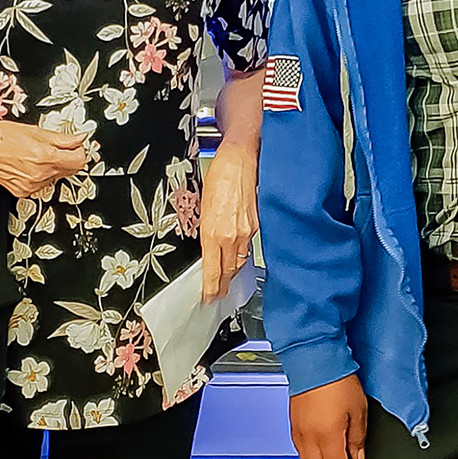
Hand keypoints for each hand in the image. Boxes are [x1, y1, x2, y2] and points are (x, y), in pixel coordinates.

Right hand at [0, 121, 88, 197]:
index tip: (75, 145)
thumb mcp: (36, 131)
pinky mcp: (23, 192)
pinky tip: (29, 165)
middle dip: (67, 158)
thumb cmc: (2, 136)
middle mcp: (40, 175)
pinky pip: (42, 185)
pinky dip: (40, 176)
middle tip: (54, 148)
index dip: (79, 151)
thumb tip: (80, 138)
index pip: (79, 160)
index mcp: (45, 157)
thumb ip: (62, 138)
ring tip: (37, 155)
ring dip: (53, 168)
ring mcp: (32, 186)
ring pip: (56, 178)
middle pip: (70, 170)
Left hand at [199, 151, 256, 301]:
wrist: (239, 160)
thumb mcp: (202, 207)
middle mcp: (232, 236)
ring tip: (226, 282)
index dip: (211, 288)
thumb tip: (206, 247)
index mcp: (214, 233)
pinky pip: (247, 248)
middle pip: (229, 271)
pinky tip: (237, 258)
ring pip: (239, 261)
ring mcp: (247, 232)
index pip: (213, 270)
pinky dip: (240, 256)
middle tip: (217, 296)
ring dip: (232, 273)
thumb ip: (205, 231)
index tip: (207, 298)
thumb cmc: (219, 176)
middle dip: (223, 286)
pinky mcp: (256, 225)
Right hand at [290, 374, 368, 458]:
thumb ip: (358, 437)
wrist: (315, 360)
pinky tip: (322, 449)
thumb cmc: (337, 380)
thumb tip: (358, 454)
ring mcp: (298, 431)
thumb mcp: (358, 410)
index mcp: (327, 436)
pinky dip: (311, 456)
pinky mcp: (293, 423)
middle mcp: (309, 437)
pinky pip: (300, 450)